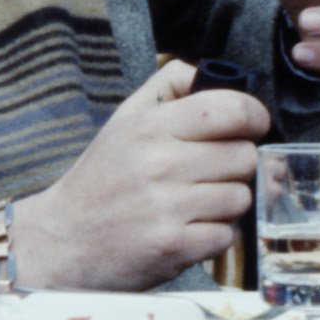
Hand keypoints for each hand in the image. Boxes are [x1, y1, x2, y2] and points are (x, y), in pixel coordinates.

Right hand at [10, 61, 269, 291]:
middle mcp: (161, 163)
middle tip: (211, 173)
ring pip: (241, 197)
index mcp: (152, 125)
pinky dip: (215, 236)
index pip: (232, 109)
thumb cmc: (103, 177)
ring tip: (197, 203)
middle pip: (245, 156)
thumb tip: (214, 73)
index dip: (254, 117)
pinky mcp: (174, 246)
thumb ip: (170, 86)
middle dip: (236, 165)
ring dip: (227, 203)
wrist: (64, 240)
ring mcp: (168, 207)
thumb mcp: (126, 118)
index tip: (252, 126)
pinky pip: (227, 235)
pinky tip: (189, 230)